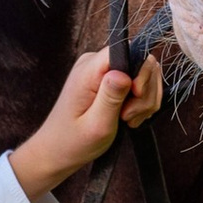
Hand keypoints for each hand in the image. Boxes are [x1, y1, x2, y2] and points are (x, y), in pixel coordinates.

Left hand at [9, 46, 164, 199]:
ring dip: (143, 102)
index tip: (136, 97)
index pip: (128, 50)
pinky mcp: (109, 80)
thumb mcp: (97, 124)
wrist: (57, 151)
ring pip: (144, 76)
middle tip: (128, 117)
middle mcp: (96, 63)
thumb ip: (111, 97)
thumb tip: (124, 73)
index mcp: (89, 69)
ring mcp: (103, 71)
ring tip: (127, 120)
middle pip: (141, 63)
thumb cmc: (73, 142)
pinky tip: (128, 118)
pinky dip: (140, 103)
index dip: (140, 73)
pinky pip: (138, 84)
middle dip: (144, 93)